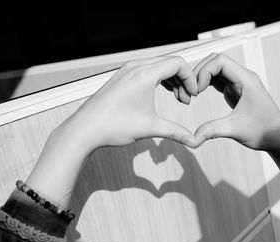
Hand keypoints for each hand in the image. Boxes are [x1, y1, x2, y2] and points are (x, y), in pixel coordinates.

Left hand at [58, 56, 197, 150]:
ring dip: (172, 80)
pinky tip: (163, 94)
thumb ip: (176, 132)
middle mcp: (136, 67)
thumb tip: (193, 141)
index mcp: (144, 74)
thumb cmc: (112, 126)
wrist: (85, 129)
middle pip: (170, 63)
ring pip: (159, 66)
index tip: (194, 95)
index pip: (178, 63)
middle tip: (187, 100)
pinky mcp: (122, 76)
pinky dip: (160, 79)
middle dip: (183, 80)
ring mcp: (127, 70)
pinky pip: (148, 70)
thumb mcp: (150, 128)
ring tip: (178, 98)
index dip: (191, 78)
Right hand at [193, 53, 279, 151]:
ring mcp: (239, 82)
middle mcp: (243, 77)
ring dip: (202, 77)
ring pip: (215, 69)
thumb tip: (193, 138)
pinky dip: (206, 83)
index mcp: (246, 79)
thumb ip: (213, 130)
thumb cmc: (264, 131)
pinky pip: (218, 79)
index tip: (197, 91)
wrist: (277, 136)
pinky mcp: (235, 89)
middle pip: (215, 61)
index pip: (220, 61)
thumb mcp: (236, 130)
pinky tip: (198, 93)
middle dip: (199, 72)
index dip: (204, 72)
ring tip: (192, 92)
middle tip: (190, 91)